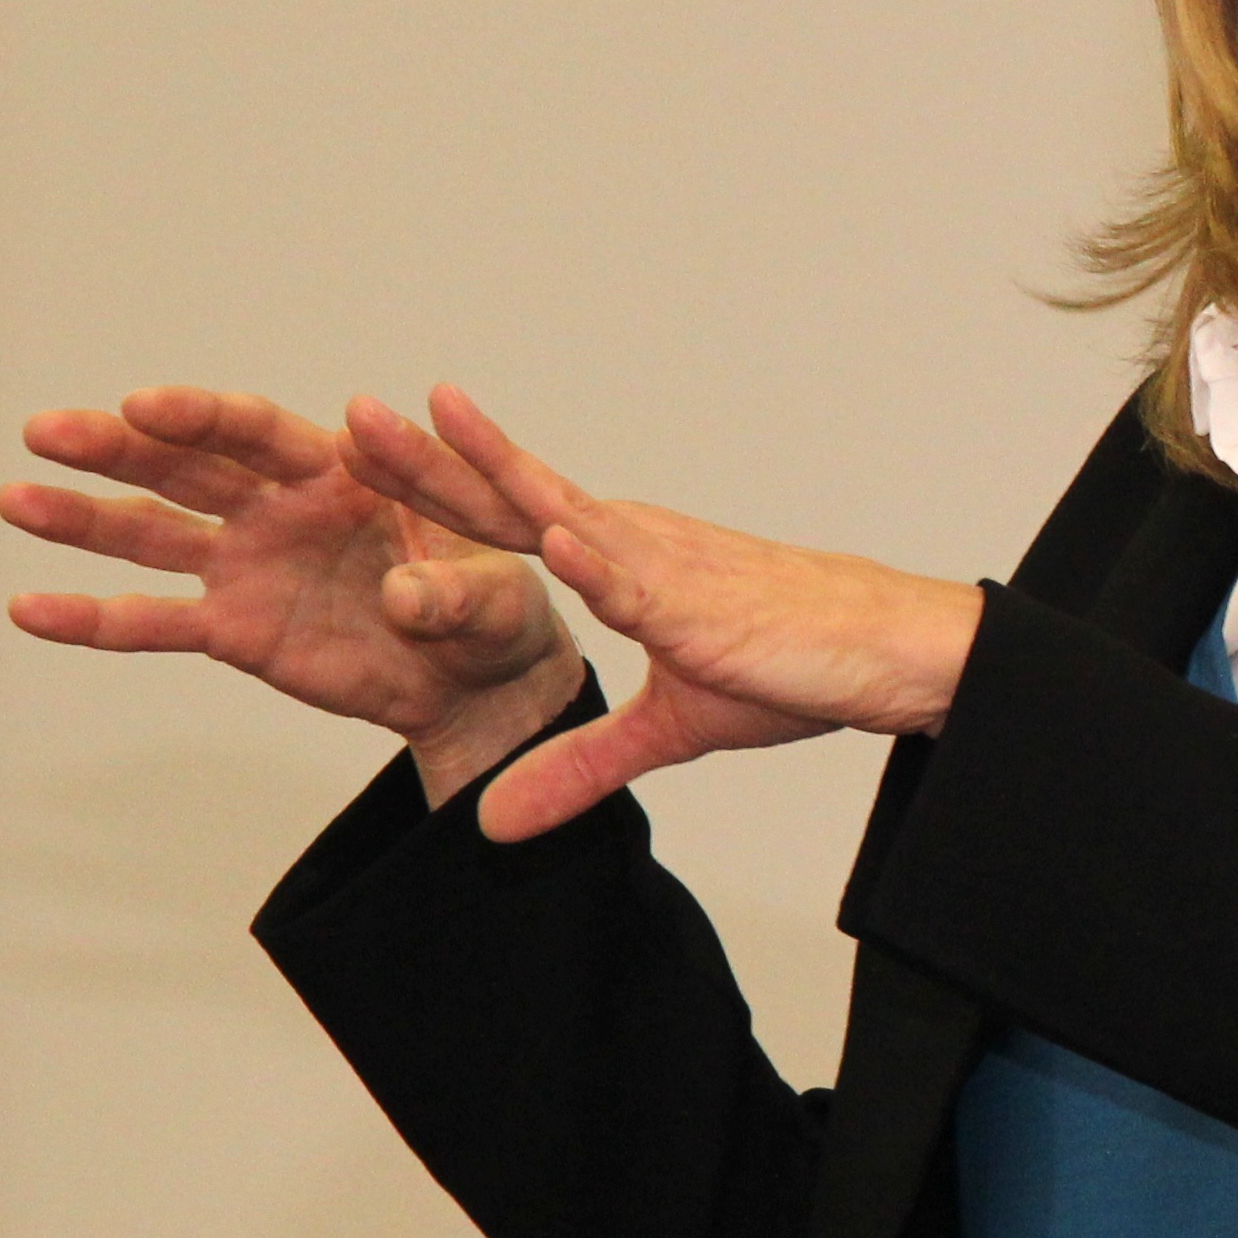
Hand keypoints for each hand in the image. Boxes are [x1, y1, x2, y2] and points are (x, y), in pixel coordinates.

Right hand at [1, 386, 587, 802]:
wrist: (480, 680)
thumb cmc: (497, 610)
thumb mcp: (497, 598)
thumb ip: (455, 591)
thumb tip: (409, 597)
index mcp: (342, 468)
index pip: (260, 432)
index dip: (202, 417)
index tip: (143, 404)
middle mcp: (280, 504)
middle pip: (187, 466)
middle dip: (117, 447)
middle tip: (46, 431)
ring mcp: (248, 562)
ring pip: (153, 532)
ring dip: (83, 517)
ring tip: (14, 498)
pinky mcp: (233, 627)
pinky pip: (155, 622)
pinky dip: (93, 619)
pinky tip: (27, 608)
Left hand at [339, 384, 980, 841]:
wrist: (886, 650)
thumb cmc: (793, 664)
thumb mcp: (667, 733)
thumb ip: (577, 769)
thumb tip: (493, 824)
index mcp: (616, 557)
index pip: (506, 519)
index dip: (434, 488)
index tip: (358, 455)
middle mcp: (628, 541)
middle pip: (510, 497)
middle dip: (429, 459)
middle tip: (351, 413)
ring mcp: (660, 566)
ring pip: (560, 512)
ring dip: (490, 470)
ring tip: (425, 424)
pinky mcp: (702, 606)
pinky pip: (639, 581)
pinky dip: (594, 560)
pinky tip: (549, 534)